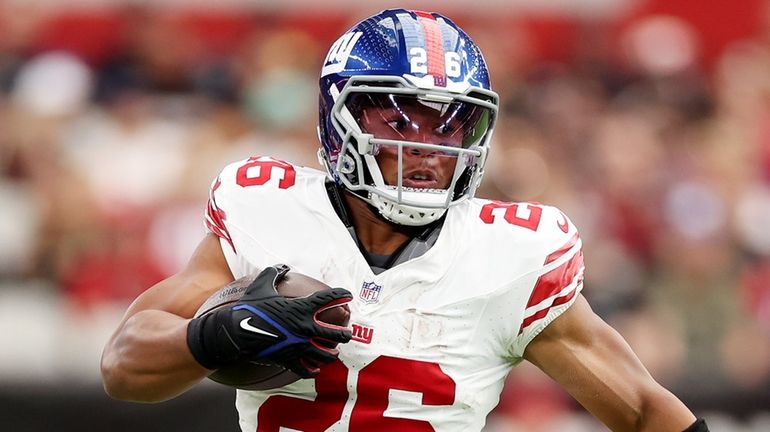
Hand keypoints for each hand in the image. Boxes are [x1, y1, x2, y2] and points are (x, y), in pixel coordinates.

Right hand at [187, 265, 352, 377]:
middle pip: (337, 334)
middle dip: (345, 333)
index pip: (328, 299)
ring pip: (326, 355)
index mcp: (301, 308)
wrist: (235, 332)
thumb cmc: (249, 308)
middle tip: (347, 332)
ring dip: (332, 353)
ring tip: (334, 352)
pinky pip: (307, 370)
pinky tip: (316, 369)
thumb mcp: (261, 285)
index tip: (348, 295)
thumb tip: (282, 267)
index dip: (341, 295)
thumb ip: (274, 273)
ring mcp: (298, 346)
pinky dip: (313, 371)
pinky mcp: (289, 360)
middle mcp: (305, 328)